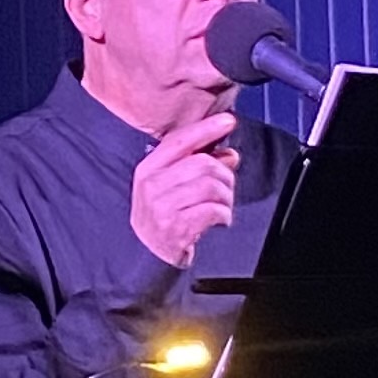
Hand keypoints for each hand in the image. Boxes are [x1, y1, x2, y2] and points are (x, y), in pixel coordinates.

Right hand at [129, 109, 238, 263]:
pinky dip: (224, 214)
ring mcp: (162, 208)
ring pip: (211, 186)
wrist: (147, 257)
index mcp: (147, 170)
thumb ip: (198, 166)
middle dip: (224, 174)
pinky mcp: (176, 228)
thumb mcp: (172, 187)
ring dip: (226, 196)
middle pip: (203, 164)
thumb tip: (230, 154)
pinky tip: (220, 220)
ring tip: (223, 205)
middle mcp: (151, 186)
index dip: (206, 128)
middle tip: (227, 187)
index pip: (179, 141)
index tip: (229, 120)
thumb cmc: (163, 216)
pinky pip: (213, 210)